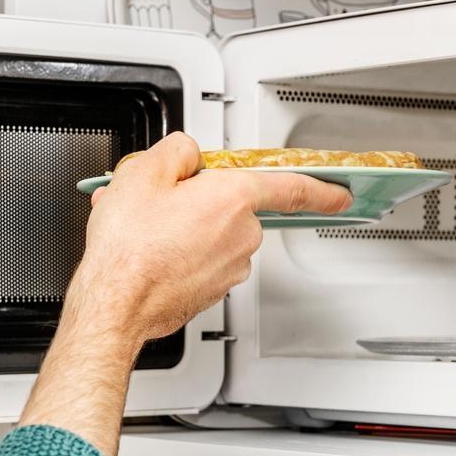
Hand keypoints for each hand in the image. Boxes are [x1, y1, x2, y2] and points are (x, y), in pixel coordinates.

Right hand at [20, 133, 351, 455]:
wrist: (114, 304)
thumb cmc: (128, 247)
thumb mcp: (143, 172)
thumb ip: (177, 151)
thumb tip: (187, 156)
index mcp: (233, 199)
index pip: (291, 188)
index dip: (321, 188)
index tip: (341, 193)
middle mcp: (240, 236)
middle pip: (232, 206)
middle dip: (201, 200)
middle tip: (160, 200)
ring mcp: (228, 268)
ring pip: (214, 234)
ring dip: (185, 227)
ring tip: (143, 230)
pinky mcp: (211, 291)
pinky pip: (201, 260)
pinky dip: (179, 253)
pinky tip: (149, 251)